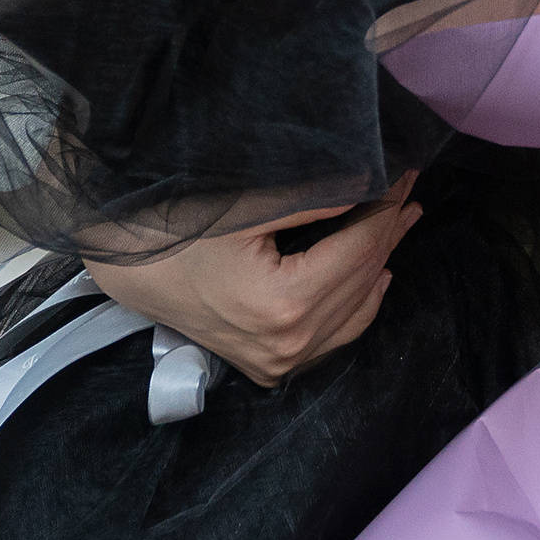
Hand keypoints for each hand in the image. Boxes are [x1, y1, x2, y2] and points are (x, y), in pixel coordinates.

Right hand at [75, 173, 418, 388]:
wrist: (129, 269)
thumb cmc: (178, 229)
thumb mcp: (246, 206)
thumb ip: (314, 198)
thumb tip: (374, 180)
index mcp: (283, 305)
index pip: (359, 248)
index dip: (387, 206)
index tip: (407, 171)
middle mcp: (287, 345)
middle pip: (362, 278)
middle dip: (389, 230)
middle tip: (410, 189)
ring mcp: (279, 363)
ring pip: (355, 310)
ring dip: (379, 263)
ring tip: (401, 221)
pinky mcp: (269, 367)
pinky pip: (334, 336)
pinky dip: (358, 302)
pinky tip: (374, 275)